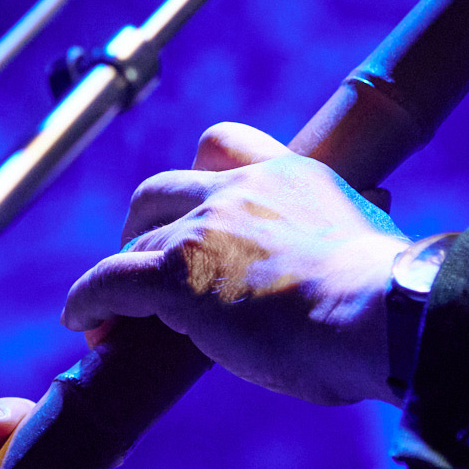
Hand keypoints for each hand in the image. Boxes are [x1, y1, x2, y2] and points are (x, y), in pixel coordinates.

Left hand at [62, 122, 408, 405]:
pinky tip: (80, 322)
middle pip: (162, 188)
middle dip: (144, 222)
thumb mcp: (369, 251)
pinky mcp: (176, 274)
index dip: (197, 178)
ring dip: (119, 274)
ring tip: (111, 312)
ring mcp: (205, 229)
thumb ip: (339, 250)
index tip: (196, 205)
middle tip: (143, 256)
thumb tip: (349, 287)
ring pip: (137, 242)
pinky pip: (110, 280)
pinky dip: (88, 300)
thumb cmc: (389, 303)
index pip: (224, 146)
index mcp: (292, 176)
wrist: (381, 312)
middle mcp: (242, 190)